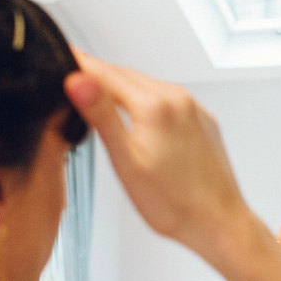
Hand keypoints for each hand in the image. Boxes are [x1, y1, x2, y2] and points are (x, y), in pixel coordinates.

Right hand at [64, 51, 248, 255]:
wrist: (219, 223)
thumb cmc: (175, 204)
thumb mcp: (126, 161)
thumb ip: (101, 116)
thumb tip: (78, 81)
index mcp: (156, 105)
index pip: (106, 72)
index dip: (79, 65)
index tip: (61, 57)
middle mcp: (179, 100)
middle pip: (127, 76)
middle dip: (99, 76)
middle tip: (74, 77)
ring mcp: (194, 110)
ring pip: (149, 87)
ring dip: (123, 89)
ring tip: (99, 96)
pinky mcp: (203, 122)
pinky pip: (169, 102)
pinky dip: (147, 103)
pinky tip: (139, 119)